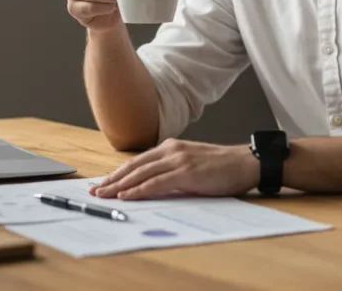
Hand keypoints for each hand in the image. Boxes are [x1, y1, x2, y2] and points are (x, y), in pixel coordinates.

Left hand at [89, 138, 259, 200]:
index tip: (104, 182)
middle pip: (134, 166)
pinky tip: (126, 195)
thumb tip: (153, 186)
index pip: (137, 161)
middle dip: (112, 179)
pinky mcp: (186, 173)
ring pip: (141, 173)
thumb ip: (172, 170)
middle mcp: (171, 150)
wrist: (246, 162)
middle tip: (95, 190)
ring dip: (119, 185)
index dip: (118, 172)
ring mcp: (178, 160)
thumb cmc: (222, 166)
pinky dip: (139, 189)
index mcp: (171, 147)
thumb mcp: (192, 163)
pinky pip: (156, 182)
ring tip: (103, 194)